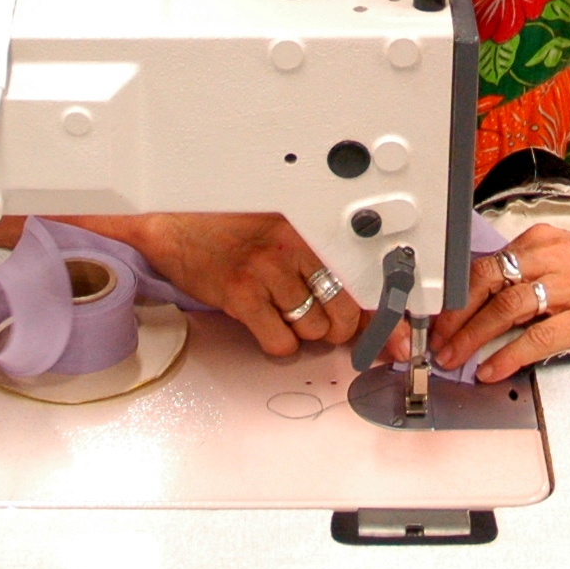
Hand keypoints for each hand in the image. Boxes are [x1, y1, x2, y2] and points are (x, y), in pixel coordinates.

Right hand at [139, 213, 366, 355]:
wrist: (174, 224)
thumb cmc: (226, 227)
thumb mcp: (278, 231)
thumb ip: (316, 258)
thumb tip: (361, 303)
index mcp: (306, 228)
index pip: (360, 275)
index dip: (381, 314)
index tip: (395, 338)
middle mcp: (291, 247)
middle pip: (344, 311)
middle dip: (339, 329)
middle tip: (325, 327)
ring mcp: (267, 271)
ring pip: (313, 329)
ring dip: (303, 333)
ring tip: (284, 315)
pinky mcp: (242, 295)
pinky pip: (280, 341)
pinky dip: (277, 344)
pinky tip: (266, 327)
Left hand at [433, 224, 569, 383]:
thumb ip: (537, 272)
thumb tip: (496, 302)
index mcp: (544, 242)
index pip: (483, 267)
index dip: (454, 298)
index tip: (437, 321)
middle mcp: (552, 258)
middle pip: (486, 285)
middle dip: (455, 319)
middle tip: (437, 345)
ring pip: (507, 309)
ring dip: (474, 338)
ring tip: (456, 360)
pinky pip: (540, 337)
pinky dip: (511, 355)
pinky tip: (494, 369)